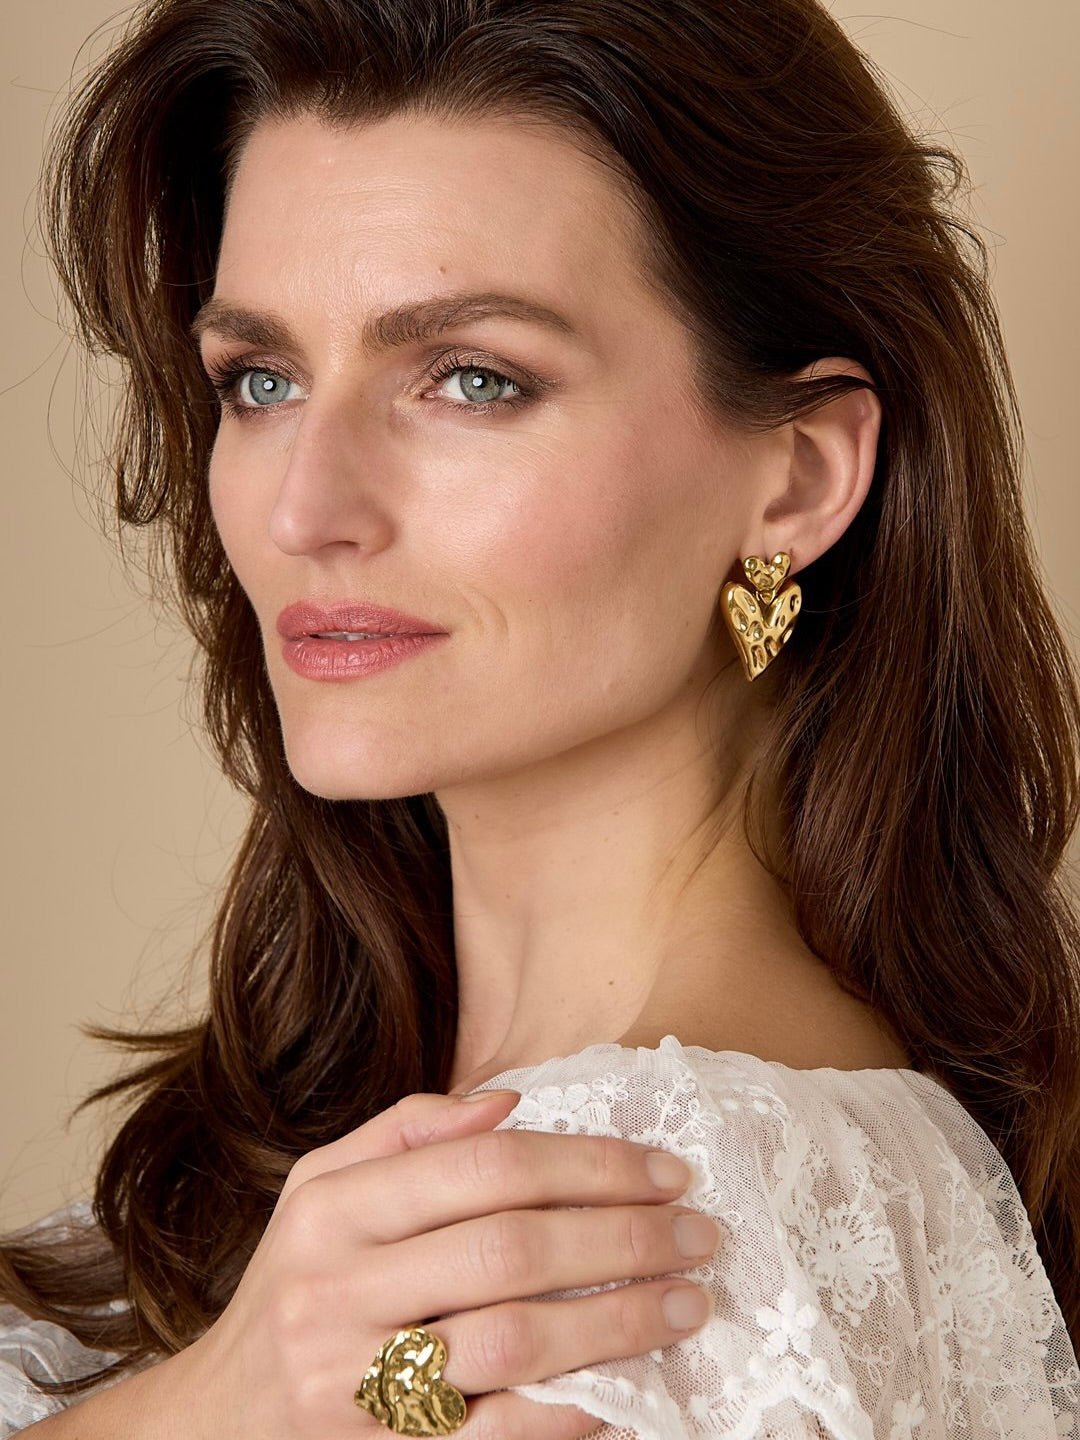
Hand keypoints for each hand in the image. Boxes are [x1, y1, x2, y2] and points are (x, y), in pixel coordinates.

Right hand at [171, 1088, 718, 1438]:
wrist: (218, 1422)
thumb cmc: (297, 1282)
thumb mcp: (322, 1187)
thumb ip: (409, 1134)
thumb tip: (511, 1102)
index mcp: (333, 1208)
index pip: (486, 1167)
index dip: (589, 1163)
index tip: (664, 1170)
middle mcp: (338, 1289)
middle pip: (511, 1248)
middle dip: (622, 1236)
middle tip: (699, 1233)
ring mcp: (355, 1383)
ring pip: (514, 1338)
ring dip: (618, 1320)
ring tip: (687, 1303)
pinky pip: (497, 1434)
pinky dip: (571, 1408)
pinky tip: (628, 1385)